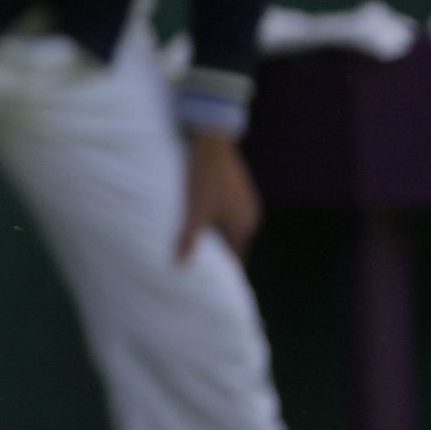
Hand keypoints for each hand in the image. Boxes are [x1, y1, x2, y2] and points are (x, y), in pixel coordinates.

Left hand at [177, 127, 258, 262]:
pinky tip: (201, 222)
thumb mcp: (194, 210)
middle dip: (219, 256)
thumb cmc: (204, 178)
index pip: (236, 259)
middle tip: (201, 270)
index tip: (212, 286)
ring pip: (230, 228)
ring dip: (216, 237)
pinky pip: (228, 214)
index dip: (224, 273)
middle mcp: (250, 216)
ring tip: (198, 248)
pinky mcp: (239, 190)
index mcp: (243, 227)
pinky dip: (217, 222)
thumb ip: (188, 238)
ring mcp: (246, 202)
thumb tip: (180, 265)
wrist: (213, 143)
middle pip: (234, 245)